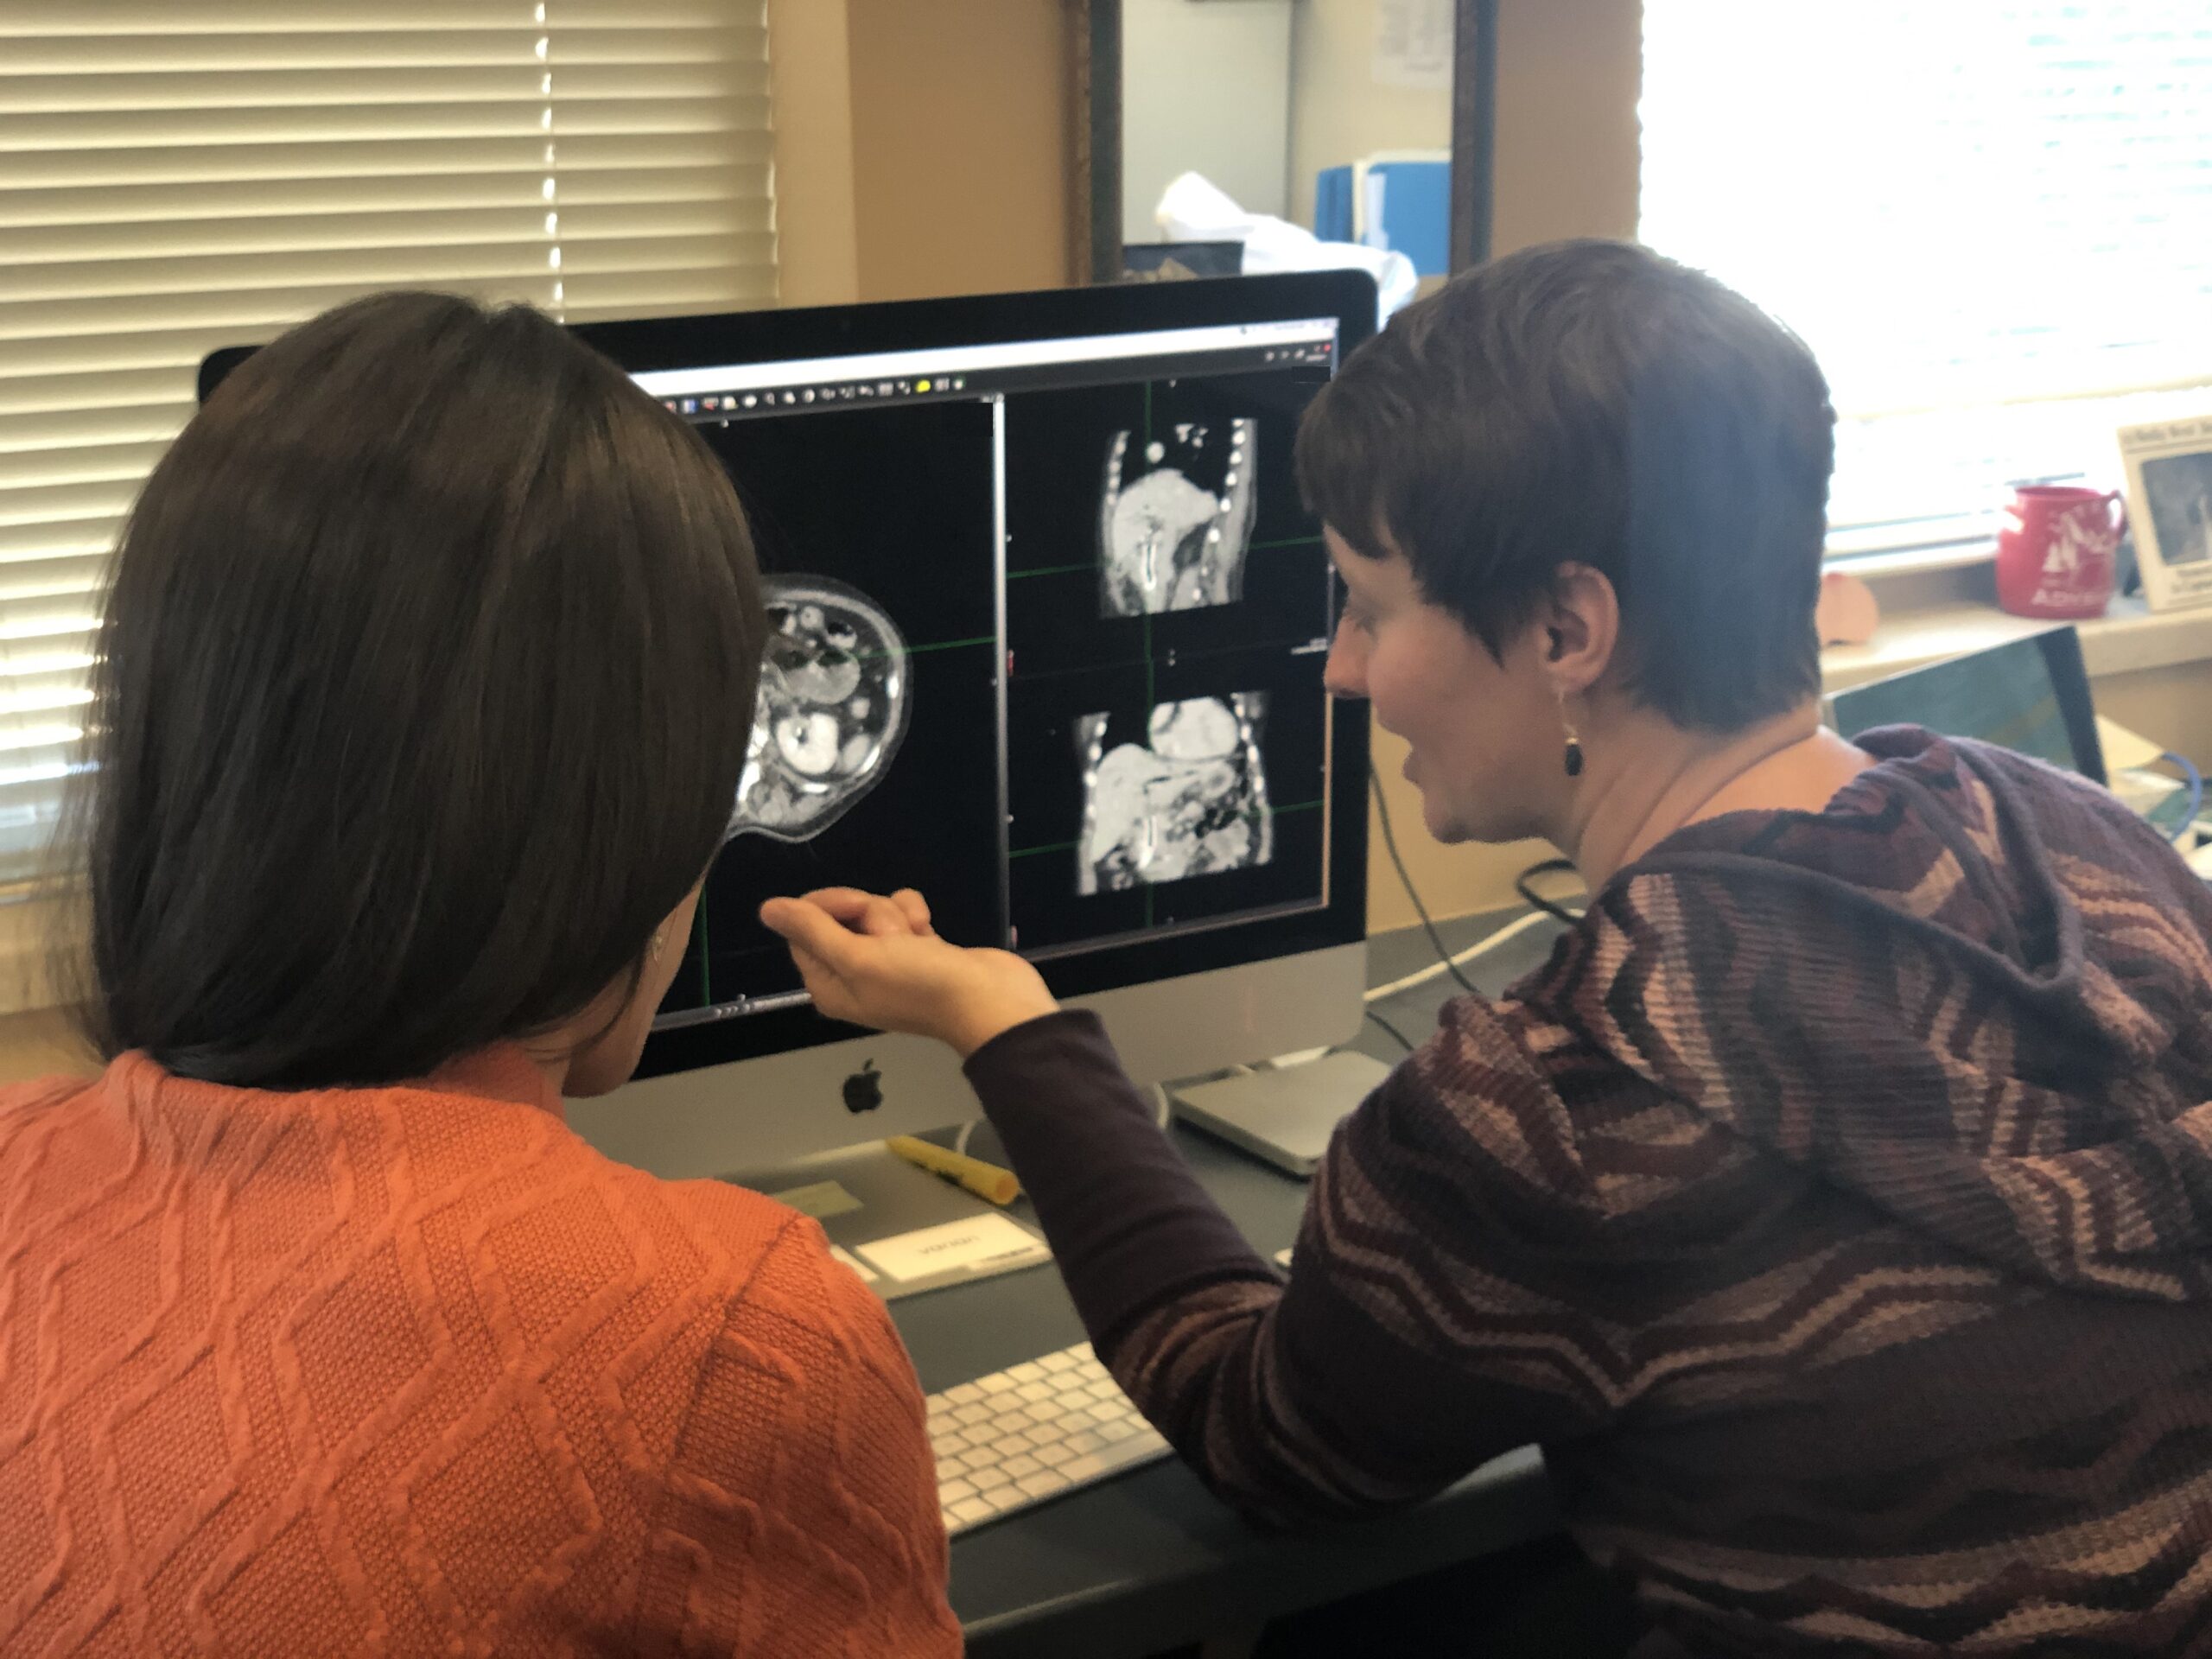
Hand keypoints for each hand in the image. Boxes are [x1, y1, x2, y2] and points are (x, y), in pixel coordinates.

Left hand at [758, 887, 1059, 1057]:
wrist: (986, 1000)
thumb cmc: (916, 984)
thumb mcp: (856, 957)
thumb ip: (811, 930)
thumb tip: (766, 908)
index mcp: (828, 984)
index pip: (803, 929)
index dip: (827, 909)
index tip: (855, 909)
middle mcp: (852, 974)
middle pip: (839, 916)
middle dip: (870, 914)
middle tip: (892, 936)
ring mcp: (887, 961)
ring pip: (875, 911)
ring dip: (896, 915)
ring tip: (917, 939)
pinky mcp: (918, 947)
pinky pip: (902, 912)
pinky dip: (916, 915)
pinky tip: (931, 931)